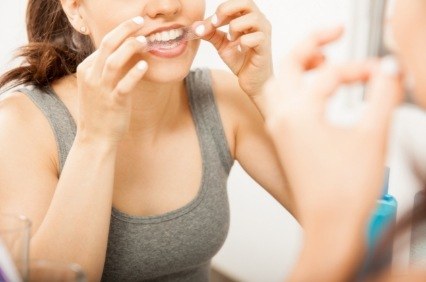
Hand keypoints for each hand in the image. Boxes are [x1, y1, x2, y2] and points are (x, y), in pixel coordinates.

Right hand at [75, 17, 147, 144]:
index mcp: (86, 69)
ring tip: (145, 40)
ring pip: (114, 61)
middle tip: (140, 21)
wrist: (95, 138)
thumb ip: (106, 69)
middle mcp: (91, 76)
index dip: (121, 32)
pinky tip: (145, 65)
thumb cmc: (99, 110)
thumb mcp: (97, 86)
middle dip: (124, 30)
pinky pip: (124, 85)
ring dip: (130, 48)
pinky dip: (135, 73)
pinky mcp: (113, 102)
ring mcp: (101, 90)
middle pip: (107, 45)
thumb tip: (126, 52)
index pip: (104, 44)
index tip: (135, 26)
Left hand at [195, 0, 272, 97]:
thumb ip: (210, 33)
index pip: (234, 4)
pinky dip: (243, 43)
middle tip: (215, 24)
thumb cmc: (240, 60)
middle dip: (226, 10)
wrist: (252, 81)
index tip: (206, 25)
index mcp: (248, 17)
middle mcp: (259, 21)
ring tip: (230, 39)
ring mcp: (264, 33)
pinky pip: (255, 38)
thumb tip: (195, 26)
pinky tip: (239, 50)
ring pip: (253, 18)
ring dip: (235, 27)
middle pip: (246, 2)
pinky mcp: (265, 47)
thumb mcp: (221, 44)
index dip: (219, 10)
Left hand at [262, 27, 403, 230]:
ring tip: (321, 62)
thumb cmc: (345, 193)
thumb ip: (382, 97)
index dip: (360, 69)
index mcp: (299, 113)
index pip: (330, 75)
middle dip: (309, 45)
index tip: (382, 74)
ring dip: (297, 68)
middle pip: (286, 66)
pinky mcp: (285, 143)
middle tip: (332, 34)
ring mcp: (279, 131)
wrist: (330, 228)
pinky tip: (315, 94)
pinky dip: (296, 90)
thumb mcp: (372, 137)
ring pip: (278, 85)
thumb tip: (389, 73)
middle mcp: (282, 119)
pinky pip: (282, 105)